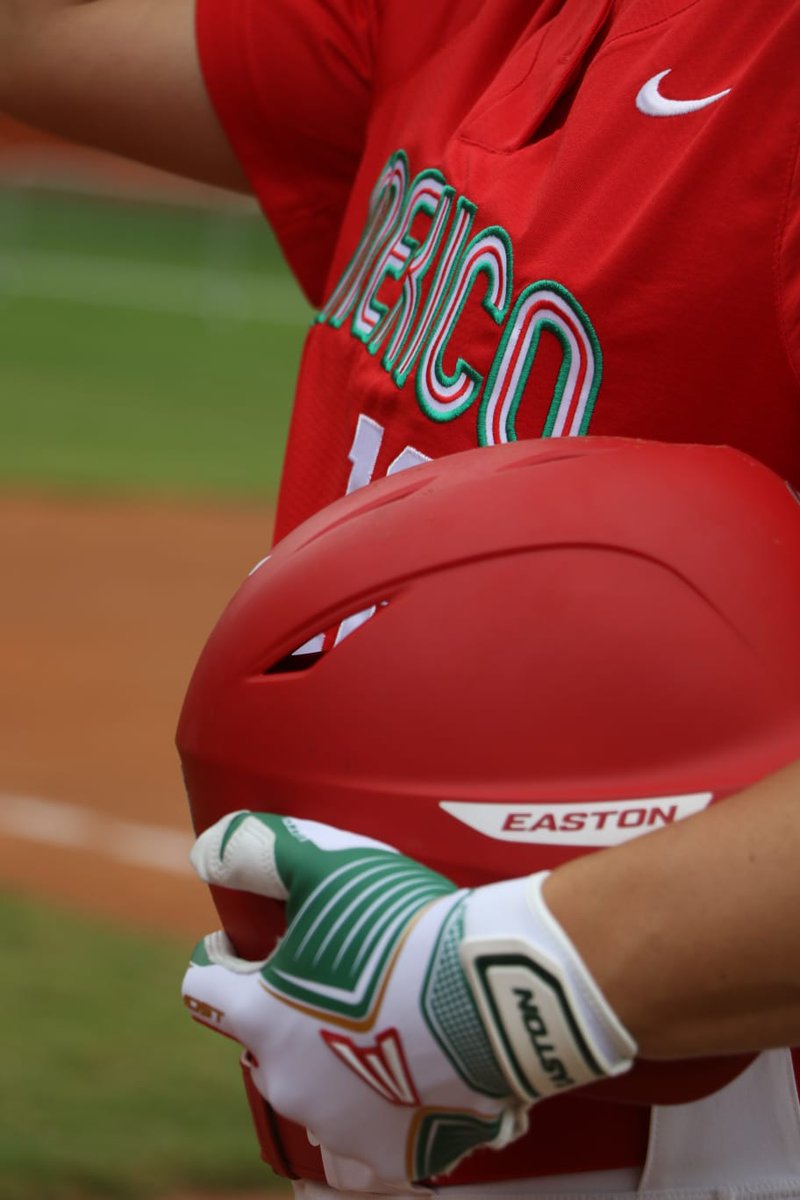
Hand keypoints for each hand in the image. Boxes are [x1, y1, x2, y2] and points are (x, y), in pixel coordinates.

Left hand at [182, 813, 635, 1192]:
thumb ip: (258, 852)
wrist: (498, 993)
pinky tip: (419, 1070)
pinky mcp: (399, 1155)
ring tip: (390, 1021)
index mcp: (260, 1019)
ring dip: (339, 1063)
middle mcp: (288, 1083)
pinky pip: (376, 1135)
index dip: (225, 957)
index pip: (205, 988)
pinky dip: (389, 1108)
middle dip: (292, 1011)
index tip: (256, 943)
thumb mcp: (327, 864)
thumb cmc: (406, 924)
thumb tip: (205, 851)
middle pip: (267, 1042)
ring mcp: (343, 1127)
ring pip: (321, 1091)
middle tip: (346, 974)